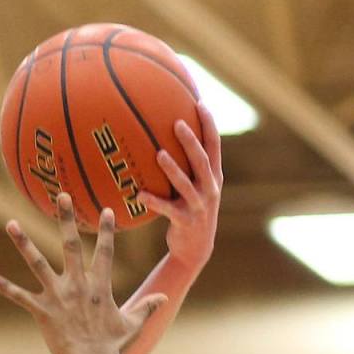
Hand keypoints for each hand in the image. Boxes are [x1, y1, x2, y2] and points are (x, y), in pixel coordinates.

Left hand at [0, 196, 166, 353]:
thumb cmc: (112, 347)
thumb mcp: (133, 324)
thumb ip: (146, 307)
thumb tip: (165, 297)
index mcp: (100, 286)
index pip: (104, 252)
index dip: (106, 231)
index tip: (107, 210)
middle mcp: (78, 285)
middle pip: (70, 245)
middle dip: (65, 218)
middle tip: (61, 195)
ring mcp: (58, 297)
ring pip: (38, 263)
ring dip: (23, 243)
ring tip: (11, 223)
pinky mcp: (43, 312)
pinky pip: (21, 297)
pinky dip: (7, 288)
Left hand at [140, 101, 222, 275]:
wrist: (195, 249)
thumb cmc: (190, 211)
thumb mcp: (195, 188)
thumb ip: (188, 167)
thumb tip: (166, 139)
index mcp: (214, 176)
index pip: (214, 145)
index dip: (209, 124)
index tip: (200, 103)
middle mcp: (210, 188)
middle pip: (202, 160)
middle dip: (191, 141)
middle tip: (177, 123)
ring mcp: (199, 206)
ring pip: (186, 184)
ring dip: (173, 169)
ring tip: (159, 154)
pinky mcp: (186, 221)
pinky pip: (167, 209)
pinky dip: (153, 201)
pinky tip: (138, 194)